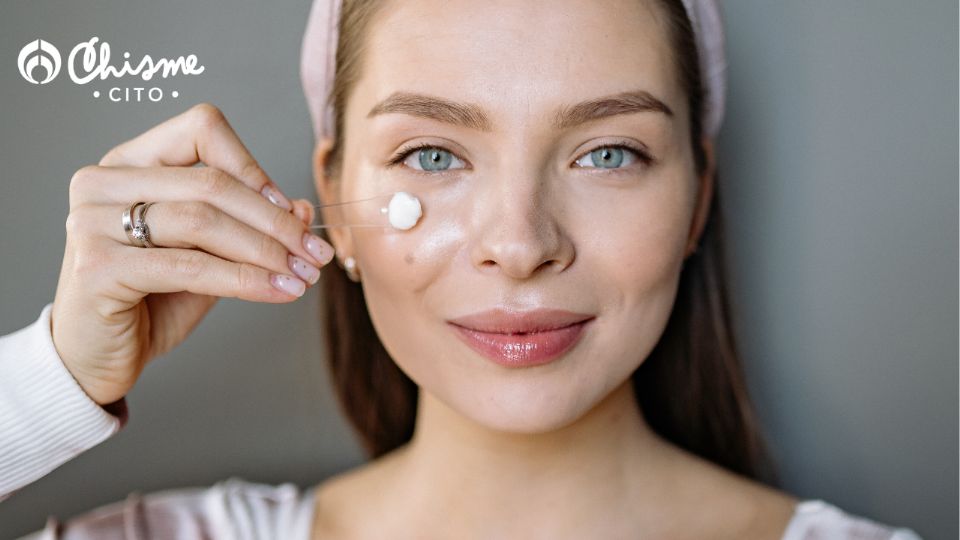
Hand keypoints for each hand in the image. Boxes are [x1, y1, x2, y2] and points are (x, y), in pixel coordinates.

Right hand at [50, 103, 332, 404]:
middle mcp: (103, 182)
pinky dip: (244, 279)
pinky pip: (190, 266)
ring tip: (303, 275)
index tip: (291, 209)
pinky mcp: (97, 267)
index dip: (253, 167)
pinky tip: (277, 291)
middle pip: (211, 182)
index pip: (202, 130)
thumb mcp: (209, 255)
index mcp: (131, 163)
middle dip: (275, 222)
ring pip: (202, 221)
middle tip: (315, 253)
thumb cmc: (151, 299)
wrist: (97, 356)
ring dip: (265, 251)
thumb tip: (303, 209)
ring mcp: (93, 221)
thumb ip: (247, 227)